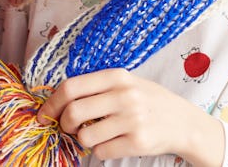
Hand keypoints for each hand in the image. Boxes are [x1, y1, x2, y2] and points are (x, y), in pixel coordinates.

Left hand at [37, 69, 224, 165]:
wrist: (183, 121)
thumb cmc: (148, 101)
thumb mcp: (126, 83)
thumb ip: (97, 87)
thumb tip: (58, 100)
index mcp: (117, 76)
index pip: (71, 87)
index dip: (51, 103)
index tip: (44, 114)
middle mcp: (124, 95)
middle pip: (73, 112)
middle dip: (63, 124)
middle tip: (67, 128)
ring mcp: (131, 119)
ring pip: (85, 135)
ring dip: (84, 139)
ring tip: (98, 134)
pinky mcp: (137, 142)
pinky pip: (101, 151)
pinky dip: (101, 150)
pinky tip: (114, 142)